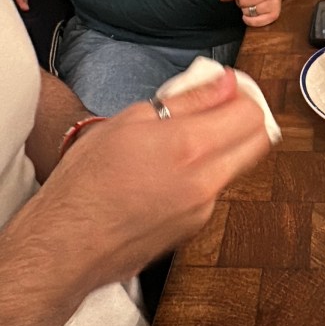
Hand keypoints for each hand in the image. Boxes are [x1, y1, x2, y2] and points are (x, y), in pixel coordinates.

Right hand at [34, 69, 271, 289]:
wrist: (65, 243)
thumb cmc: (86, 180)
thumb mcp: (132, 119)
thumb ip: (189, 99)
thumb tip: (224, 81)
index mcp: (191, 147)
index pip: (252, 113)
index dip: (242, 95)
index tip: (226, 89)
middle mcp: (206, 182)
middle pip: (258, 142)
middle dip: (243, 120)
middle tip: (216, 109)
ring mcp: (203, 210)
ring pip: (235, 167)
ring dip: (222, 148)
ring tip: (180, 141)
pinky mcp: (193, 230)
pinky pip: (213, 192)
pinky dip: (202, 175)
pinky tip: (166, 173)